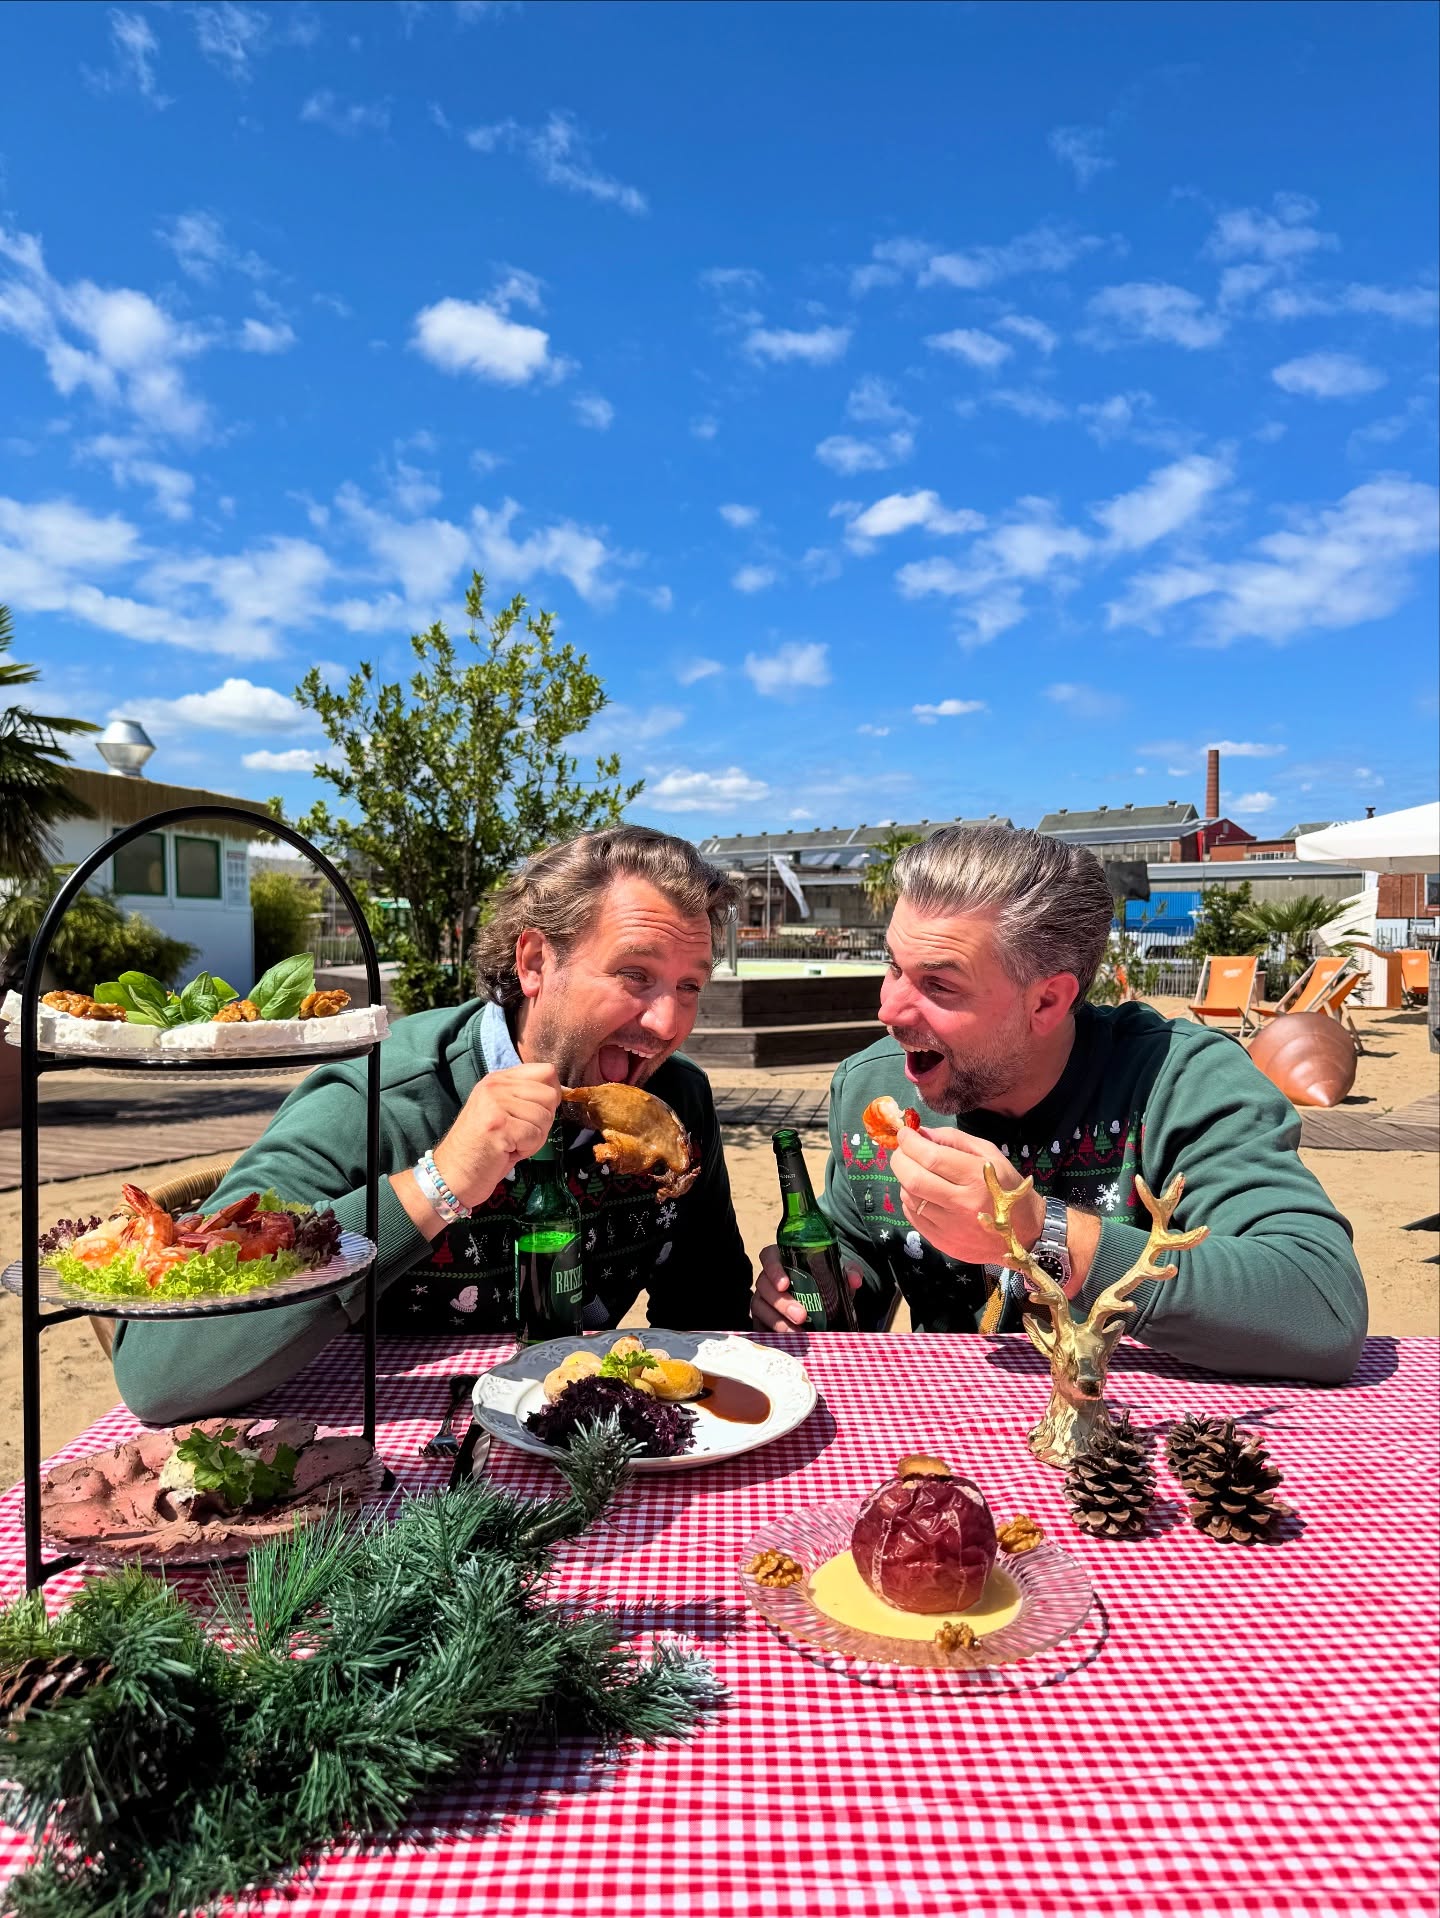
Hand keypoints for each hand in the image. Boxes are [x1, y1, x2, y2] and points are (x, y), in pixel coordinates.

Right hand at [432, 1063, 561, 1207]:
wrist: (451, 1175)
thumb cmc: (482, 1148)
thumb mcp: (501, 1112)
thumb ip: (525, 1097)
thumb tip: (561, 1092)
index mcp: (498, 1079)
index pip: (546, 1071)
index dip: (552, 1095)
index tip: (537, 1114)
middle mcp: (495, 1086)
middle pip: (550, 1095)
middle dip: (543, 1121)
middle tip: (520, 1134)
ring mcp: (495, 1104)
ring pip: (545, 1117)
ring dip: (534, 1138)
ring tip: (511, 1143)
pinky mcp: (498, 1126)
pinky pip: (535, 1135)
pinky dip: (527, 1149)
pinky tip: (507, 1151)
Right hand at [751, 1244, 862, 1331]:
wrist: (822, 1305)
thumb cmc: (825, 1283)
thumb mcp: (838, 1275)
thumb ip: (848, 1273)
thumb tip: (854, 1280)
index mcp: (782, 1260)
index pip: (769, 1257)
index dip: (773, 1269)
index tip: (785, 1284)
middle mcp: (768, 1278)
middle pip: (764, 1286)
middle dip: (782, 1303)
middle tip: (802, 1315)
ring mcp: (762, 1299)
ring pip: (760, 1307)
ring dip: (778, 1321)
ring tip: (797, 1332)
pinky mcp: (760, 1319)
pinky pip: (760, 1325)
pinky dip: (774, 1332)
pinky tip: (790, 1339)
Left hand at [889, 1127, 1044, 1265]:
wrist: (1025, 1232)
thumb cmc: (1006, 1187)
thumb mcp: (989, 1153)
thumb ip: (954, 1139)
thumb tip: (920, 1133)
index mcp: (976, 1178)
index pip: (930, 1157)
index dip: (910, 1142)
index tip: (904, 1133)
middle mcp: (962, 1204)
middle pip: (913, 1179)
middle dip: (899, 1159)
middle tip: (902, 1151)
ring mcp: (950, 1227)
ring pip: (909, 1197)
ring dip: (905, 1180)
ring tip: (918, 1173)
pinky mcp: (942, 1243)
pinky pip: (912, 1216)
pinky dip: (911, 1200)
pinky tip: (924, 1194)